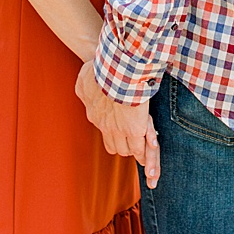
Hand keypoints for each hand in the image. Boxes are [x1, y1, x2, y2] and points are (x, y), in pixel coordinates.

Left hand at [75, 60, 160, 188]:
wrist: (115, 71)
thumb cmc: (99, 71)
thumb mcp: (83, 80)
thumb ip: (84, 88)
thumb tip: (82, 89)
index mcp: (95, 115)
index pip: (105, 132)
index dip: (114, 134)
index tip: (119, 135)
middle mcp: (106, 127)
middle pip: (115, 146)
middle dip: (124, 148)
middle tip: (134, 151)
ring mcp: (121, 130)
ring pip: (129, 150)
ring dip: (137, 153)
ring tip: (146, 163)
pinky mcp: (136, 130)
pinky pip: (142, 148)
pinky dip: (147, 154)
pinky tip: (152, 157)